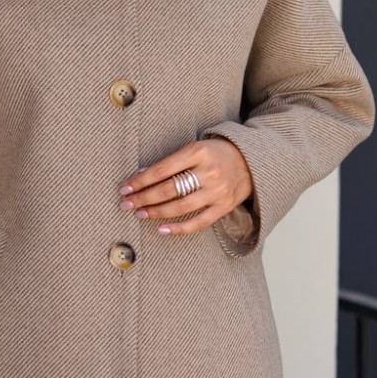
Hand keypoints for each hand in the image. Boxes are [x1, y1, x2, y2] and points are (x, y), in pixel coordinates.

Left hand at [117, 137, 253, 235]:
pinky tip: (162, 229)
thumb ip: (171, 161)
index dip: (140, 180)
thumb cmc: (216, 153)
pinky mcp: (224, 206)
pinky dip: (180, 228)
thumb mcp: (195, 148)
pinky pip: (199, 222)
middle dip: (143, 197)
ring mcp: (217, 191)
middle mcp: (208, 172)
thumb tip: (141, 176)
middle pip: (169, 189)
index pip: (162, 169)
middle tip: (126, 203)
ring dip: (156, 212)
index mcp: (198, 152)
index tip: (124, 188)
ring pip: (181, 207)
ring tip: (140, 214)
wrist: (252, 160)